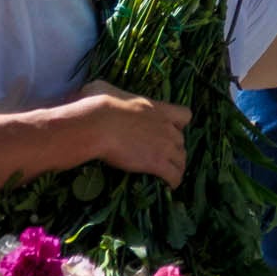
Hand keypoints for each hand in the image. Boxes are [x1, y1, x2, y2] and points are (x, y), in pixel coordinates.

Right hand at [70, 88, 188, 182]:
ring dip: (178, 166)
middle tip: (166, 156)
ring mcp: (164, 145)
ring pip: (181, 158)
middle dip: (175, 148)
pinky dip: (174, 180)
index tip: (170, 130)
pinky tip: (171, 186)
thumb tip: (92, 90)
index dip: (179, 124)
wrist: (100, 125)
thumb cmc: (100, 105)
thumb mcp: (105, 89)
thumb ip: (107, 92)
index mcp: (158, 108)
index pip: (184, 115)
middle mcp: (166, 126)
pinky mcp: (157, 163)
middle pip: (181, 140)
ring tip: (172, 174)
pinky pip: (173, 174)